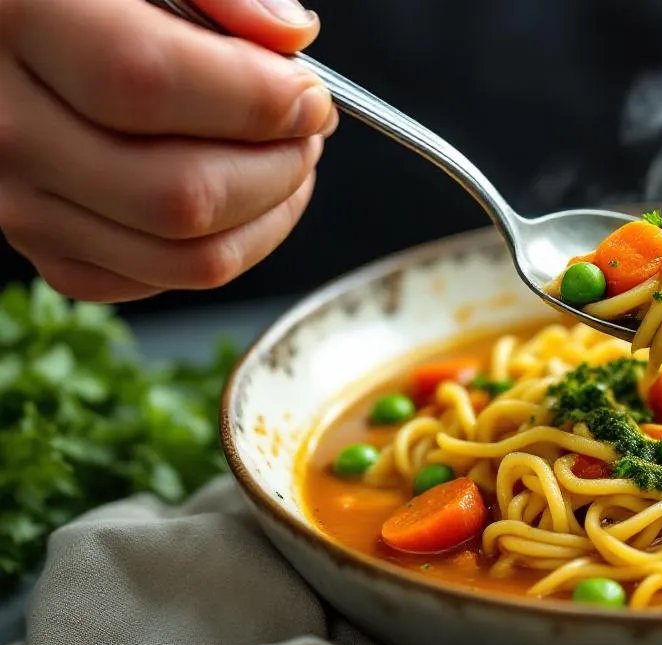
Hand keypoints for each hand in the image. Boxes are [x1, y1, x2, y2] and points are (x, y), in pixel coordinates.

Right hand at [0, 0, 334, 301]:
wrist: (11, 34)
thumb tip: (288, 38)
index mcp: (21, 20)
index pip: (148, 84)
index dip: (255, 100)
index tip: (310, 94)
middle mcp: (8, 125)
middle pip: (180, 193)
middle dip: (278, 167)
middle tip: (305, 129)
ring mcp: (20, 200)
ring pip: (187, 257)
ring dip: (269, 215)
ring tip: (284, 159)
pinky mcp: (44, 250)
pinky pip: (161, 279)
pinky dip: (224, 246)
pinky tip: (237, 191)